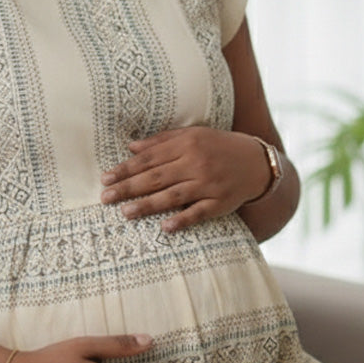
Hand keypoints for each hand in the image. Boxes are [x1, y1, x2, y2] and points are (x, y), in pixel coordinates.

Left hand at [100, 127, 268, 231]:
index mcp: (187, 144)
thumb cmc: (219, 146)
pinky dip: (182, 220)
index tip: (106, 178)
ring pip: (173, 196)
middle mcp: (196, 163)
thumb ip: (162, 140)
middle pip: (156, 177)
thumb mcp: (193, 135)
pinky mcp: (220, 203)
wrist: (258, 162)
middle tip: (105, 197)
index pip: (149, 158)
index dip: (126, 168)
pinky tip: (165, 228)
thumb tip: (131, 146)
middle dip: (128, 187)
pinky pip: (199, 213)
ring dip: (148, 205)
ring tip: (125, 212)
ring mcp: (209, 184)